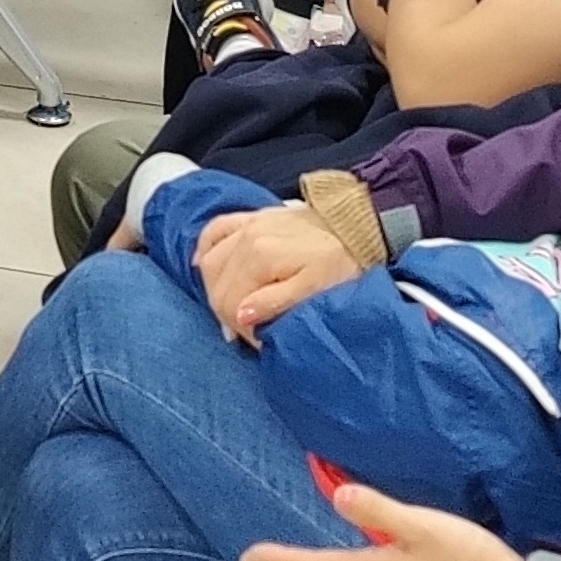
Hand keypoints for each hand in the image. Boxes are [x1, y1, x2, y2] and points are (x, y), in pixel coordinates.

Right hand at [192, 203, 358, 343]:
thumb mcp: (314, 289)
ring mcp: (248, 225)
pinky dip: (204, 248)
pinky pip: (215, 229)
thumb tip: (240, 315)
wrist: (358, 227)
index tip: (259, 342)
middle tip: (248, 332)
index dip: (241, 329)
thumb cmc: (341, 262)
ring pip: (210, 261)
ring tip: (231, 307)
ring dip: (214, 287)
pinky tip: (202, 264)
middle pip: (217, 285)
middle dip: (227, 313)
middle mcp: (247, 238)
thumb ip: (274, 302)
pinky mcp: (252, 217)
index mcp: (260, 257)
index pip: (229, 302)